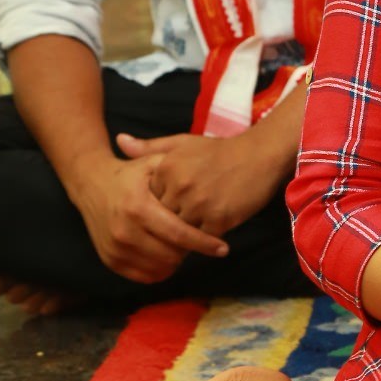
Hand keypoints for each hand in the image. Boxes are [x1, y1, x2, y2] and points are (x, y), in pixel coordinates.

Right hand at [73, 151, 227, 283]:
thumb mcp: (152, 163)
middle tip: (201, 242)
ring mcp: (115, 248)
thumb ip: (178, 171)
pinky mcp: (110, 260)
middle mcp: (124, 231)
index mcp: (138, 207)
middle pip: (171, 255)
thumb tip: (207, 175)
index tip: (223, 248)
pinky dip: (160, 269)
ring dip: (176, 260)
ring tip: (183, 246)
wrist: (91, 183)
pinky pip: (144, 275)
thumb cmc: (130, 174)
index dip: (204, 243)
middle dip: (191, 251)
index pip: (178, 234)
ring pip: (159, 268)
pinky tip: (168, 254)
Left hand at [116, 129, 280, 237]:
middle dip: (169, 224)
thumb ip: (150, 147)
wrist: (260, 155)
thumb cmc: (220, 151)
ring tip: (191, 234)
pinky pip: (203, 239)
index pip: (150, 200)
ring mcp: (199, 203)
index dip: (159, 206)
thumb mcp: (183, 143)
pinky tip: (211, 233)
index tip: (168, 208)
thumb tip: (120, 142)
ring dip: (186, 235)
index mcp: (167, 168)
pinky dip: (205, 239)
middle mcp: (180, 186)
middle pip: (163, 218)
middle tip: (177, 228)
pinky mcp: (219, 219)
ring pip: (181, 232)